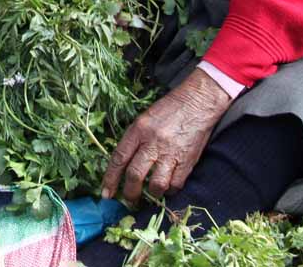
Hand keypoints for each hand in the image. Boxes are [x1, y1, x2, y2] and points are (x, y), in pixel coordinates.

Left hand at [101, 68, 232, 202]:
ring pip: (156, 185)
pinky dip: (170, 189)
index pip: (119, 158)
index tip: (106, 193)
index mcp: (138, 130)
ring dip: (152, 194)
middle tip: (129, 199)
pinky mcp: (187, 160)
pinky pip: (176, 184)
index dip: (110, 179)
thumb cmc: (168, 110)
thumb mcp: (144, 120)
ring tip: (151, 192)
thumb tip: (123, 165)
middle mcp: (153, 142)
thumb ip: (134, 140)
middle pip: (135, 175)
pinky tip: (168, 185)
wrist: (197, 102)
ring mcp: (171, 153)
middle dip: (130, 193)